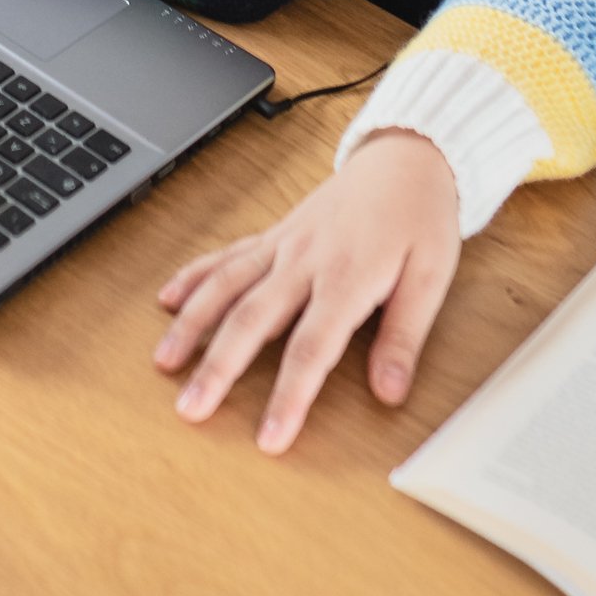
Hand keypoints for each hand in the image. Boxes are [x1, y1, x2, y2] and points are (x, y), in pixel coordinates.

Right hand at [152, 131, 465, 453]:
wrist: (405, 158)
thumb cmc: (420, 218)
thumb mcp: (431, 277)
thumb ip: (404, 336)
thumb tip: (388, 393)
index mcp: (347, 276)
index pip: (312, 348)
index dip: (289, 396)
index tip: (269, 437)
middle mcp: (305, 260)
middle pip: (252, 319)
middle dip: (217, 367)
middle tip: (190, 409)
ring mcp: (283, 245)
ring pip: (226, 285)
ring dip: (192, 323)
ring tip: (165, 361)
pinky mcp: (273, 234)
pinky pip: (226, 255)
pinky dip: (194, 276)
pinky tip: (168, 299)